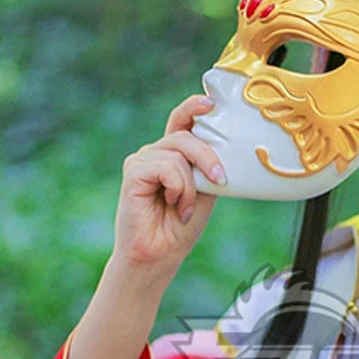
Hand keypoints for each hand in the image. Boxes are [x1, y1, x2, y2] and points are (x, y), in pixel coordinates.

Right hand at [112, 93, 226, 280]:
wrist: (160, 255)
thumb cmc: (180, 227)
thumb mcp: (204, 192)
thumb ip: (208, 167)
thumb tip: (225, 146)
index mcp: (171, 155)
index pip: (182, 122)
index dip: (194, 108)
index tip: (211, 102)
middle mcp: (154, 153)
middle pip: (185, 136)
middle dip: (208, 156)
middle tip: (220, 179)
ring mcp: (141, 161)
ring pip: (178, 153)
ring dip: (191, 185)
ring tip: (184, 207)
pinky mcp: (133, 172)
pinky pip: (167, 167)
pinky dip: (178, 188)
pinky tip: (173, 204)